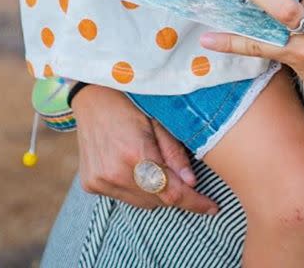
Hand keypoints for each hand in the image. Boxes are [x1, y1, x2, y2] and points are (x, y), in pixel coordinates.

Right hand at [71, 84, 218, 212]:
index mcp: (136, 154)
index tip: (212, 207)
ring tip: (156, 164)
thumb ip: (175, 153)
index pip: (171, 193)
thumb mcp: (160, 120)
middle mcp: (115, 173)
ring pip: (141, 203)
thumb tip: (191, 183)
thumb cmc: (132, 102)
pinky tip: (135, 166)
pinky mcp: (90, 185)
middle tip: (183, 175)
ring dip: (155, 191)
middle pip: (157, 200)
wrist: (93, 96)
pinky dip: (136, 188)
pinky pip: (123, 197)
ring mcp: (100, 181)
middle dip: (175, 191)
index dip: (194, 203)